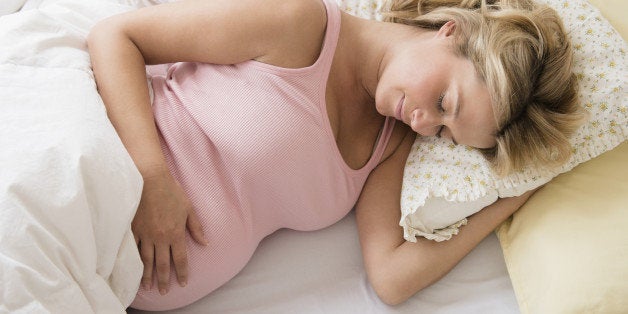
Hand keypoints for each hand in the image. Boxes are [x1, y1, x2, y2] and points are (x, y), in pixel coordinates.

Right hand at [132, 167, 207, 294]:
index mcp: (176, 233)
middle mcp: (161, 238)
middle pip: (163, 264)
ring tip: (148, 286)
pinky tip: (134, 269)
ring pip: (147, 260)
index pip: (180, 259)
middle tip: (163, 292)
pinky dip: (134, 261)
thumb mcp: (188, 208)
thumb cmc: (171, 191)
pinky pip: (133, 249)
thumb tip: (205, 243)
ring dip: (148, 275)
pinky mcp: (133, 229)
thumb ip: (196, 227)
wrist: (149, 180)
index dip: (182, 272)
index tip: (182, 283)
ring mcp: (145, 235)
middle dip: (164, 280)